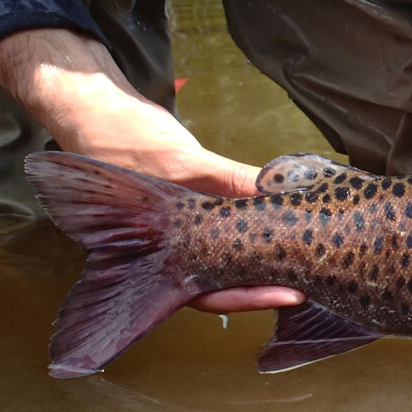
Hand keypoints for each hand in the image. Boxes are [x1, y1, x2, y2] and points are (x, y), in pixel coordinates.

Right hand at [0, 28, 305, 313]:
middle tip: (315, 284)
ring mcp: (192, 232)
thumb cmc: (126, 137)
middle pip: (229, 284)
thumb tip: (277, 196)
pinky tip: (295, 226)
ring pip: (234, 259)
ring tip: (310, 261)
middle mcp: (179, 250)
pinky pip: (237, 227)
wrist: (96, 113)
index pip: (211, 292)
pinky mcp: (204, 209)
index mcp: (164, 250)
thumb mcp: (182, 159)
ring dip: (269, 261)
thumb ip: (226, 179)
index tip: (293, 294)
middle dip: (269, 285)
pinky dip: (264, 228)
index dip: (252, 298)